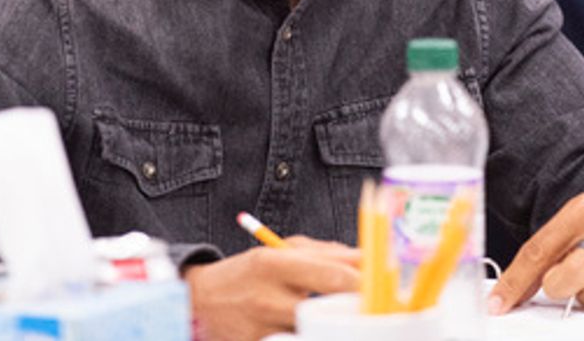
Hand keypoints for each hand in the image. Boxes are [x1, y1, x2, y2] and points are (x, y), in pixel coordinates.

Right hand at [184, 236, 359, 340]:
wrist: (198, 303)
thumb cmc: (249, 273)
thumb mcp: (280, 252)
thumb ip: (325, 254)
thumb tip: (368, 260)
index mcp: (274, 263)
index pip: (335, 275)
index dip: (367, 283)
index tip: (386, 286)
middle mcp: (267, 298)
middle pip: (328, 311)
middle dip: (355, 312)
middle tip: (375, 312)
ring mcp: (262, 331)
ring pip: (315, 336)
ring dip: (333, 331)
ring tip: (345, 326)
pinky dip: (310, 340)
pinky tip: (317, 335)